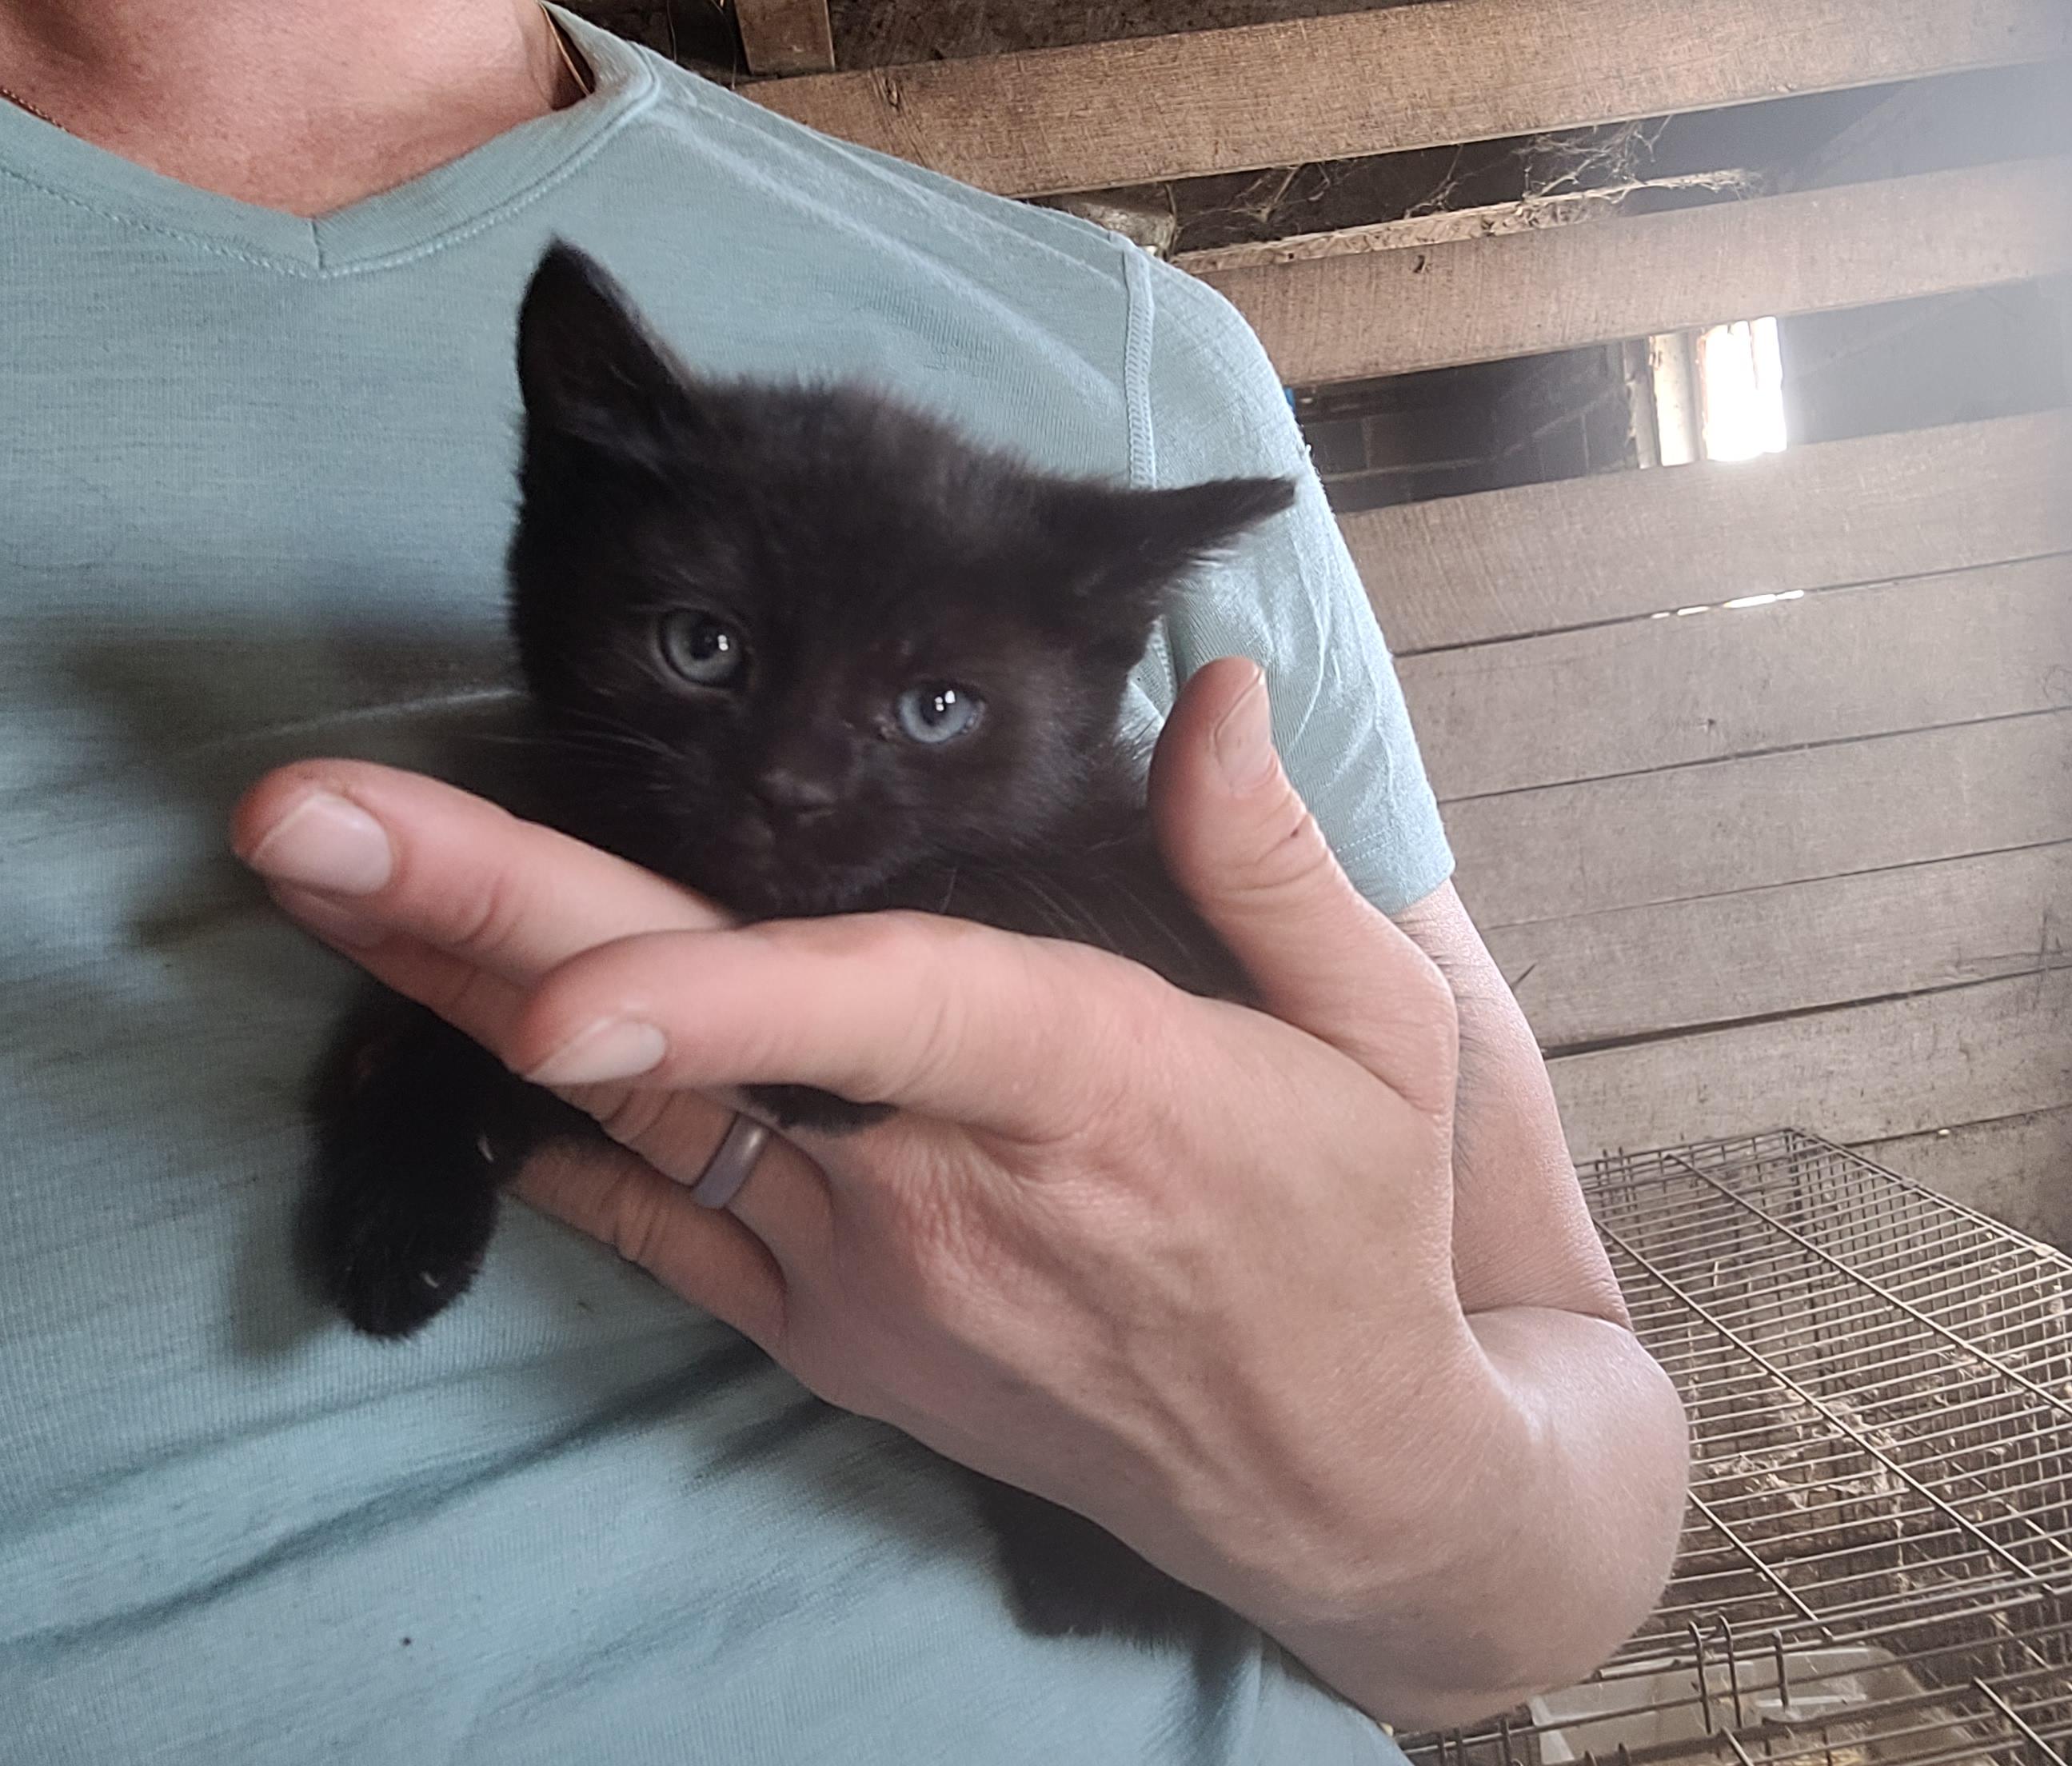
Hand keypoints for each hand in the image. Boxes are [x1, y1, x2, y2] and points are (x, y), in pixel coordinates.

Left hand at [232, 659, 1494, 1638]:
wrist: (1318, 1471)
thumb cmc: (1347, 1228)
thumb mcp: (1377, 1036)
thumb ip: (1271, 860)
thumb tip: (1219, 687)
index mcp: (1090, 1081)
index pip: (891, 1018)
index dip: (721, 1003)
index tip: (552, 995)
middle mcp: (946, 1185)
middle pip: (689, 1045)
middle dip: (482, 921)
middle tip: (296, 823)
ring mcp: (870, 1277)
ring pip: (641, 1125)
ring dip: (470, 1001)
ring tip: (318, 885)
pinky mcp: (832, 1337)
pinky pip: (664, 1232)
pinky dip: (558, 1141)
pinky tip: (444, 1040)